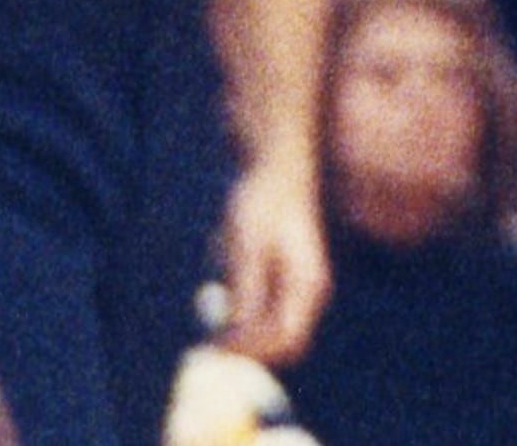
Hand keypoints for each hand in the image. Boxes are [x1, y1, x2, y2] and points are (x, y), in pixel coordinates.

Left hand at [216, 154, 327, 365]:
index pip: (287, 341)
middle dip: (243, 344)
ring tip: (218, 286)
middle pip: (277, 343)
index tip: (217, 344)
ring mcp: (297, 290)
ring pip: (265, 331)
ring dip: (237, 324)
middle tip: (207, 334)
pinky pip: (258, 315)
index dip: (253, 352)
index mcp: (308, 284)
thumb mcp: (248, 246)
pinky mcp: (282, 284)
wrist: (274, 164)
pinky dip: (236, 307)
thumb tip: (235, 340)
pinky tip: (224, 273)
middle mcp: (309, 293)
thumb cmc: (263, 200)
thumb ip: (246, 293)